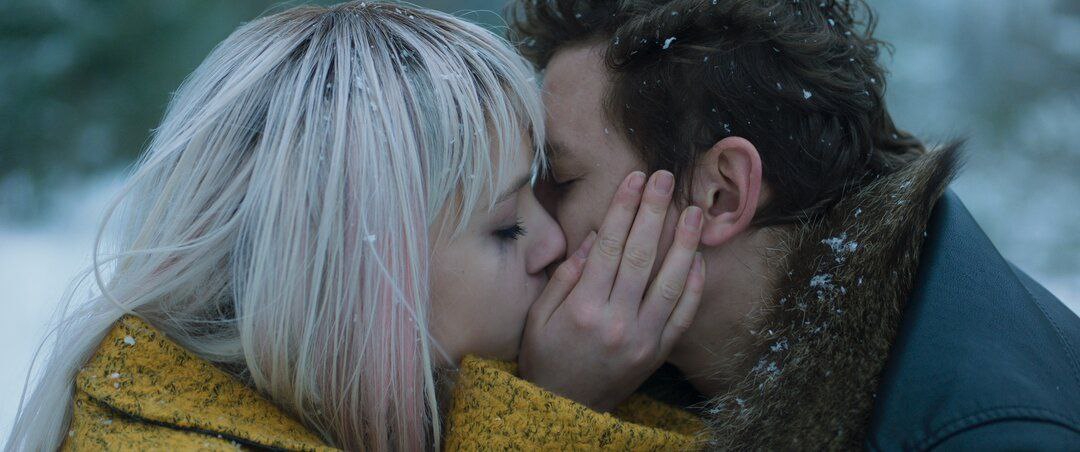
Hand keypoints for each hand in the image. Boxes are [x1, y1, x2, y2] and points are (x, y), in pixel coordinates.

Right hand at [518, 170, 705, 411]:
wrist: (563, 409)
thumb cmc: (545, 358)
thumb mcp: (539, 316)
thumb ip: (565, 276)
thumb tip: (594, 237)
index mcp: (583, 307)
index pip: (609, 244)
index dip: (623, 207)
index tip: (634, 179)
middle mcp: (616, 320)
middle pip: (641, 254)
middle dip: (654, 211)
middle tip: (666, 179)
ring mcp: (642, 338)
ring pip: (670, 282)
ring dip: (684, 243)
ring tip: (693, 212)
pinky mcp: (657, 353)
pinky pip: (682, 315)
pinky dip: (694, 286)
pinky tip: (698, 259)